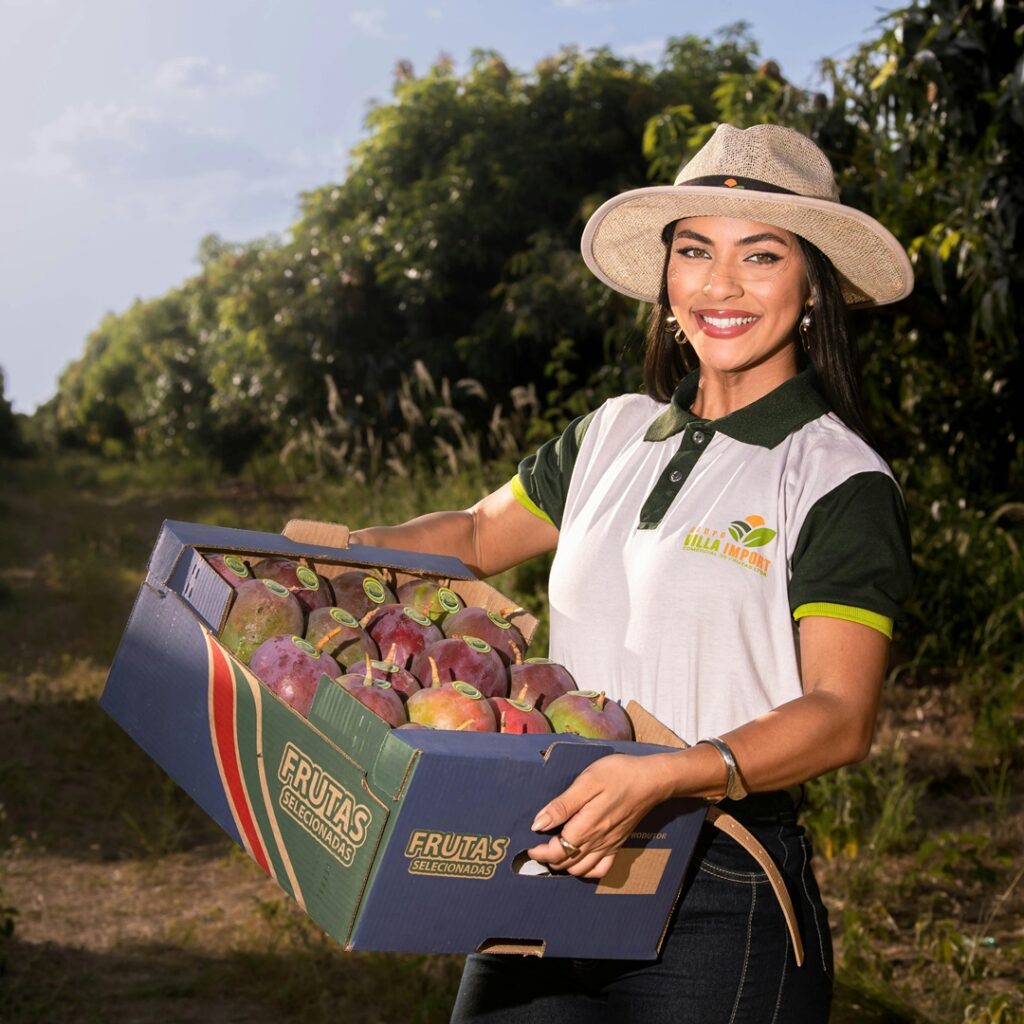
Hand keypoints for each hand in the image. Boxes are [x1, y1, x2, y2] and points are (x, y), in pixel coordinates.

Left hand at [527, 753, 675, 878]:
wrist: (651, 779)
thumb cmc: (617, 774)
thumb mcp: (586, 782)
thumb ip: (562, 805)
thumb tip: (538, 824)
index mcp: (586, 826)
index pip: (557, 851)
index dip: (539, 852)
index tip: (529, 845)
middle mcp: (597, 841)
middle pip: (567, 863)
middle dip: (549, 859)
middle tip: (537, 847)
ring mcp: (609, 845)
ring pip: (581, 870)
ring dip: (565, 866)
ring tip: (554, 852)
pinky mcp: (618, 844)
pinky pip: (601, 869)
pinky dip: (587, 871)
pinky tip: (580, 860)